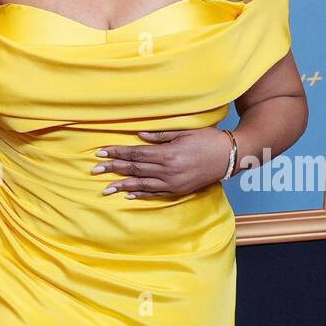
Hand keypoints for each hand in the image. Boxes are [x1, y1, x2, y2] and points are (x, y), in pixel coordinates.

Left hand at [92, 127, 233, 198]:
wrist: (230, 156)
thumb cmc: (208, 140)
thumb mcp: (185, 132)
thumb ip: (160, 135)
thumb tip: (138, 135)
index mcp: (168, 154)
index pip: (136, 154)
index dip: (117, 153)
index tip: (101, 153)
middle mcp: (168, 171)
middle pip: (135, 170)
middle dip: (113, 169)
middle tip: (94, 170)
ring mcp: (172, 183)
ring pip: (141, 185)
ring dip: (122, 186)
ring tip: (105, 188)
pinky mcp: (178, 190)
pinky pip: (155, 193)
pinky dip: (140, 194)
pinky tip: (128, 194)